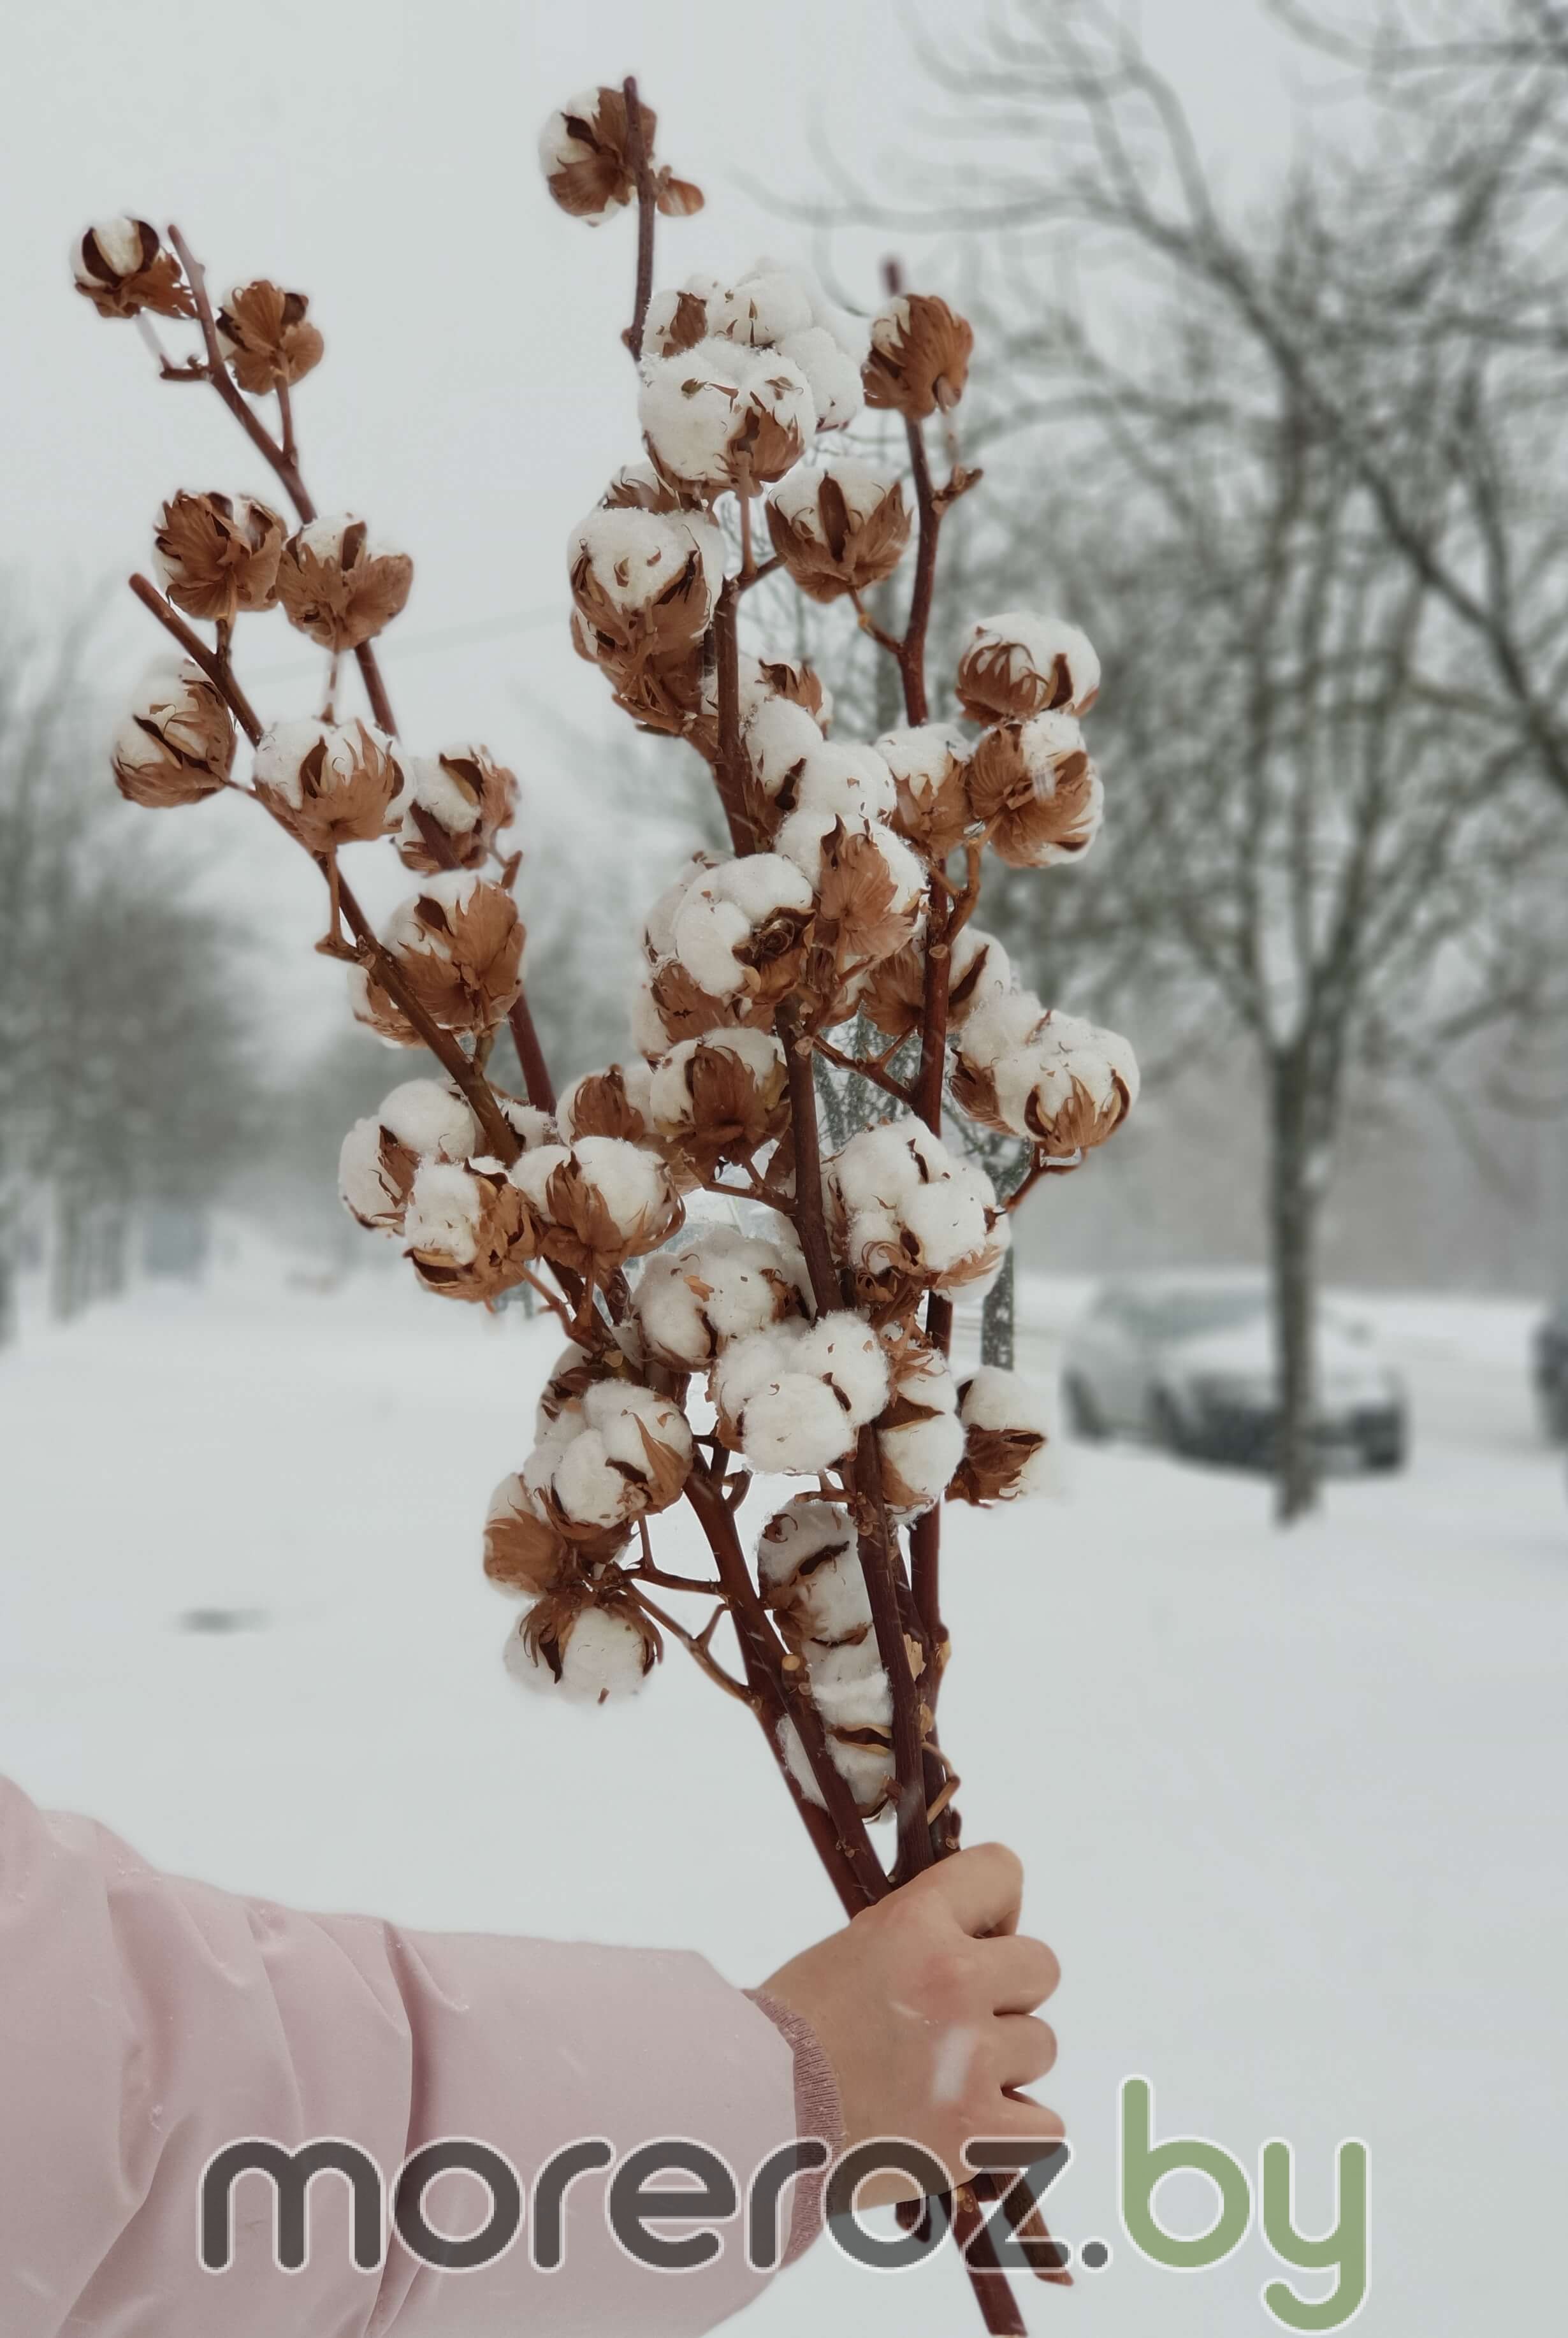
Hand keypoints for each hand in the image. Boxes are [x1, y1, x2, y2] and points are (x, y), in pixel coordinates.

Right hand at [761, 1843, 1061, 2204]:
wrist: (751, 2118)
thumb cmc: (790, 2033)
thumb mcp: (855, 1948)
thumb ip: (922, 1936)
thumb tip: (984, 1939)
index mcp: (915, 1924)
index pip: (1003, 1872)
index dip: (994, 1909)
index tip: (977, 1938)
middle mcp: (953, 1983)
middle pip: (1041, 1967)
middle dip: (1005, 1992)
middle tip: (956, 2020)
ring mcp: (970, 2062)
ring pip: (1040, 2045)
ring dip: (1003, 2063)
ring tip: (945, 2079)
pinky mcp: (977, 2135)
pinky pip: (1046, 2124)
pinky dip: (1011, 2130)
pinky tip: (966, 2125)